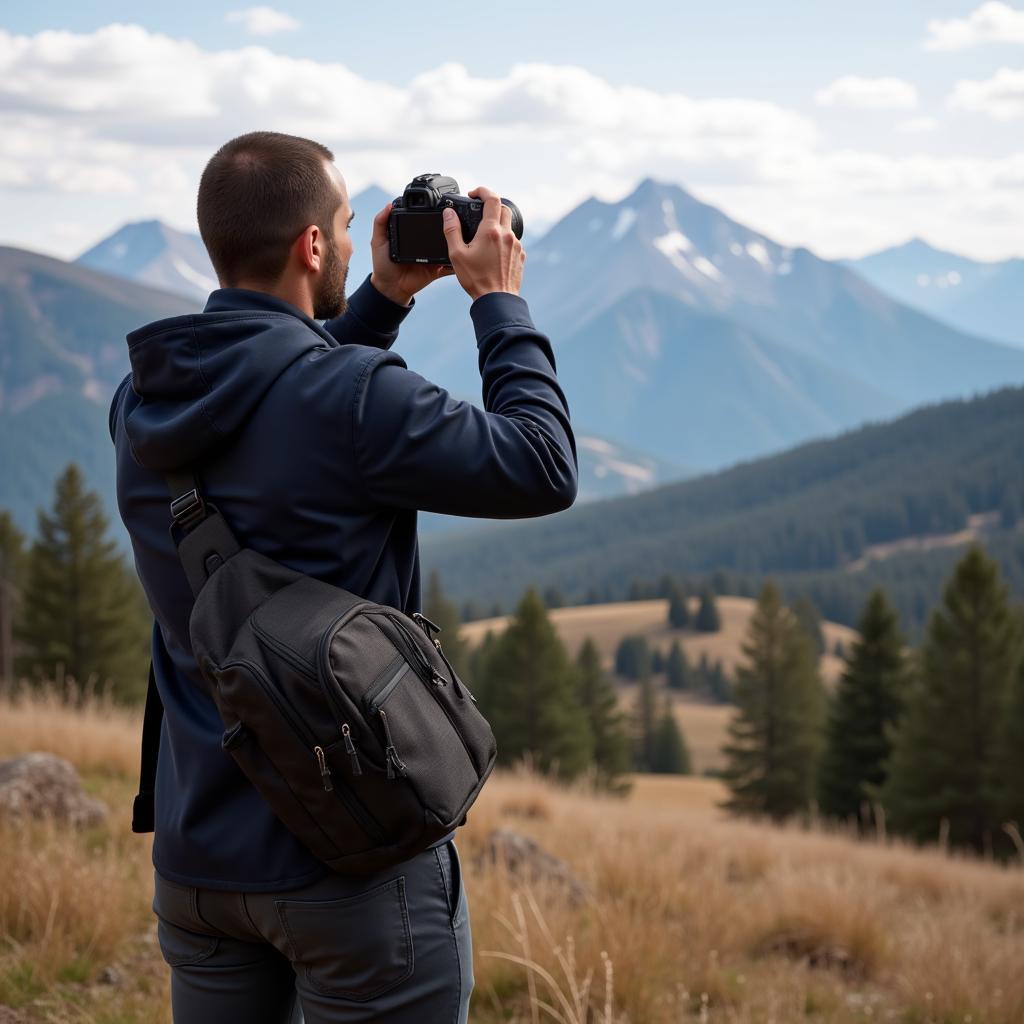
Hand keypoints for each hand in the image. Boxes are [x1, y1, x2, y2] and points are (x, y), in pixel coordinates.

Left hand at [369, 201, 455, 305]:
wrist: (390, 288)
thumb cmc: (382, 265)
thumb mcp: (378, 241)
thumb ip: (380, 223)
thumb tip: (388, 205)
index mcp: (412, 234)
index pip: (423, 221)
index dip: (430, 213)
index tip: (439, 205)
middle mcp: (423, 243)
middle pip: (438, 232)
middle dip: (447, 227)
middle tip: (453, 221)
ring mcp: (432, 256)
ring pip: (446, 247)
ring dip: (453, 242)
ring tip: (460, 236)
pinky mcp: (436, 269)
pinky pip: (449, 266)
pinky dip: (455, 262)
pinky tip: (460, 256)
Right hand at [442, 186, 524, 301]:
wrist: (497, 300)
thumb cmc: (476, 279)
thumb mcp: (457, 254)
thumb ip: (452, 230)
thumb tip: (448, 213)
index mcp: (491, 231)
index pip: (492, 198)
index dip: (482, 191)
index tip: (474, 194)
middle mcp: (507, 235)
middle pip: (502, 209)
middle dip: (490, 207)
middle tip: (479, 214)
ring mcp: (516, 246)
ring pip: (508, 227)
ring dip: (497, 226)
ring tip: (484, 238)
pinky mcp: (521, 256)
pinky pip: (513, 241)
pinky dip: (503, 241)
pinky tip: (493, 253)